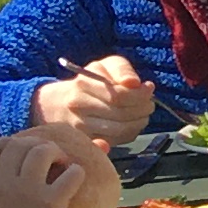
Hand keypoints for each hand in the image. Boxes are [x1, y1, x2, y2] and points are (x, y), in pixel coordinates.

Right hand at [0, 128, 105, 207]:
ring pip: (42, 151)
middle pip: (18, 145)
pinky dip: (77, 172)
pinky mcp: (50, 203)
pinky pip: (70, 174)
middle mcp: (1, 185)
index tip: (18, 148)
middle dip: (35, 143)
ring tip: (63, 163)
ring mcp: (26, 192)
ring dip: (56, 152)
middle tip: (48, 155)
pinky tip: (75, 180)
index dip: (5, 142)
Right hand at [34, 56, 151, 140]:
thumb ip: (121, 70)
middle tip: (149, 104)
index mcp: (82, 85)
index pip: (118, 95)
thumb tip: (134, 82)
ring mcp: (79, 127)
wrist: (58, 104)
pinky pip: (116, 140)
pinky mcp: (85, 141)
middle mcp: (78, 107)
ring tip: (143, 114)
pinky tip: (131, 124)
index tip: (149, 89)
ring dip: (139, 122)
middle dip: (142, 109)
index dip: (140, 95)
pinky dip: (130, 133)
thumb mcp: (104, 67)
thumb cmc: (89, 83)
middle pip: (121, 114)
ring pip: (120, 130)